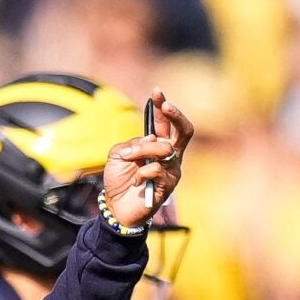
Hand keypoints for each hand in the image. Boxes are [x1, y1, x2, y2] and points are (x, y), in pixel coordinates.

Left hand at [101, 88, 197, 230]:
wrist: (116, 207)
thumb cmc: (119, 180)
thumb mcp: (118, 155)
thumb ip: (130, 142)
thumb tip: (148, 139)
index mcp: (157, 145)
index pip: (165, 122)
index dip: (162, 106)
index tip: (157, 91)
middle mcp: (170, 156)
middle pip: (184, 131)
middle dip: (175, 115)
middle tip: (166, 105)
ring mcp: (171, 171)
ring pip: (165, 148)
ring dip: (143, 150)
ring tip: (129, 159)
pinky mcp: (168, 186)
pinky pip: (157, 169)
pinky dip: (141, 172)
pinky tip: (135, 180)